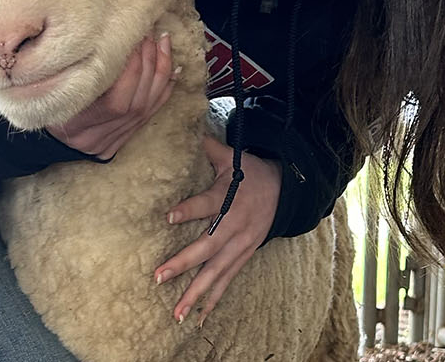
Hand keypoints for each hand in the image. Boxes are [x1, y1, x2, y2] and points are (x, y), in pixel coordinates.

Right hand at [46, 32, 174, 159]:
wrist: (47, 139)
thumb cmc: (45, 104)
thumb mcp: (49, 88)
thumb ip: (74, 72)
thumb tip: (102, 40)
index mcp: (79, 123)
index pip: (117, 98)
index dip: (131, 67)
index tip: (134, 37)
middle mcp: (100, 136)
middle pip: (137, 99)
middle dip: (148, 62)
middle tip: (149, 32)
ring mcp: (115, 138)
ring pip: (148, 105)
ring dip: (161, 70)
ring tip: (163, 42)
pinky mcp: (126, 136)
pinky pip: (152, 112)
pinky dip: (165, 89)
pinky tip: (173, 68)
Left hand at [154, 134, 279, 324]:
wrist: (286, 191)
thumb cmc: (251, 172)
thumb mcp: (233, 156)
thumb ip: (207, 147)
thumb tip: (186, 125)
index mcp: (228, 197)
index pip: (206, 203)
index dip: (188, 209)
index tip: (168, 216)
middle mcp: (234, 225)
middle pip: (207, 247)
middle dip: (183, 263)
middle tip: (159, 276)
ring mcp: (240, 245)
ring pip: (216, 272)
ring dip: (195, 293)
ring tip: (176, 312)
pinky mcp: (243, 256)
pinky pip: (226, 282)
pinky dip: (212, 301)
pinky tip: (197, 318)